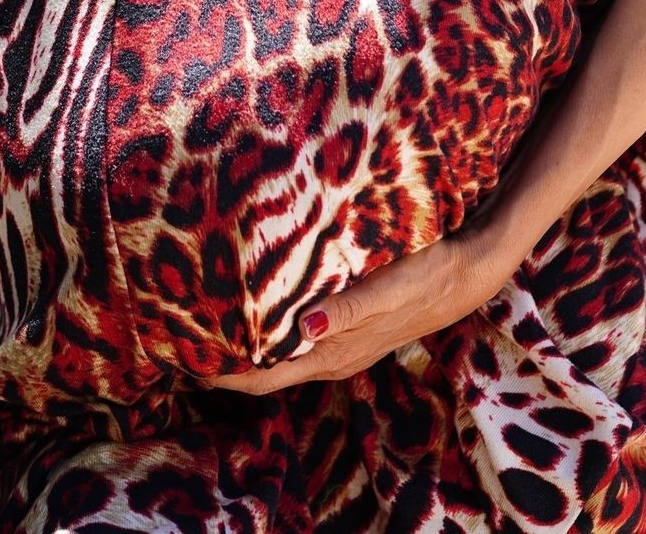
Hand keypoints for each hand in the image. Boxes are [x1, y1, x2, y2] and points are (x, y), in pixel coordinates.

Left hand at [200, 231, 494, 394]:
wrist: (464, 271)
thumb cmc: (424, 277)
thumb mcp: (387, 290)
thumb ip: (347, 310)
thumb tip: (303, 328)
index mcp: (334, 354)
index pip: (265, 375)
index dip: (224, 372)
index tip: (185, 354)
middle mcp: (331, 355)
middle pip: (265, 368)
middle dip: (225, 358)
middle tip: (182, 334)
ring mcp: (340, 342)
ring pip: (280, 352)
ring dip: (245, 341)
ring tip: (206, 320)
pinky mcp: (347, 323)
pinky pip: (297, 334)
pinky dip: (269, 326)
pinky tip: (254, 305)